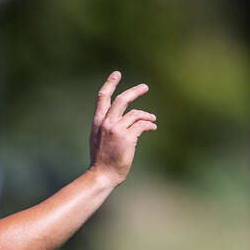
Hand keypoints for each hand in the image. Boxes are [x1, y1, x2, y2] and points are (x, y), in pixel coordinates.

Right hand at [89, 71, 156, 186]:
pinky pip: (142, 125)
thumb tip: (122, 121)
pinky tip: (152, 127)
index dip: (110, 84)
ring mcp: (117, 130)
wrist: (102, 176)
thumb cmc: (101, 162)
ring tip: (152, 119)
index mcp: (97, 123)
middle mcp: (106, 123)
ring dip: (146, 115)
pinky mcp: (128, 138)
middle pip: (122, 99)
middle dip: (135, 92)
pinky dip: (149, 125)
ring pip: (135, 114)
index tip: (116, 74)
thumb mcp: (98, 141)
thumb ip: (106, 128)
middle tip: (144, 87)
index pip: (102, 98)